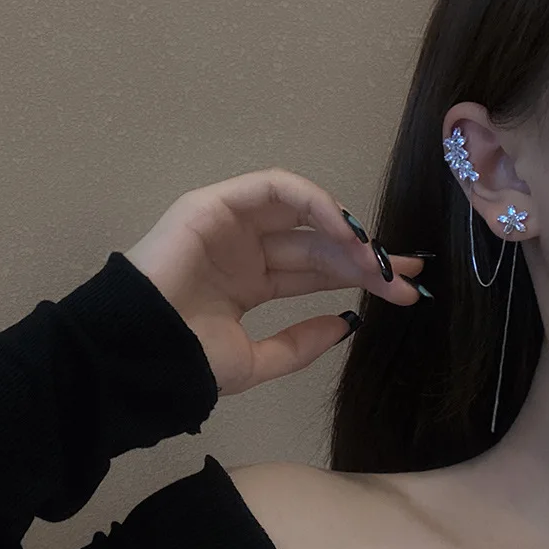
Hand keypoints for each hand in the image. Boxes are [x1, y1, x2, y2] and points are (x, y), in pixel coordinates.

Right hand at [124, 168, 425, 395]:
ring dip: (343, 230)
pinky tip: (343, 230)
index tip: (404, 292)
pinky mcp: (215, 203)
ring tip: (376, 258)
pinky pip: (272, 189)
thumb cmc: (188, 358)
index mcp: (250, 283)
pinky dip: (312, 201)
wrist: (141, 351)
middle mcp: (245, 250)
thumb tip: (348, 325)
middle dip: (364, 257)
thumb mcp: (256, 360)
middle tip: (407, 273)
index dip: (359, 278)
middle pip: (316, 244)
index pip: (315, 273)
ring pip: (300, 213)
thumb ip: (300, 344)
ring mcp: (230, 223)